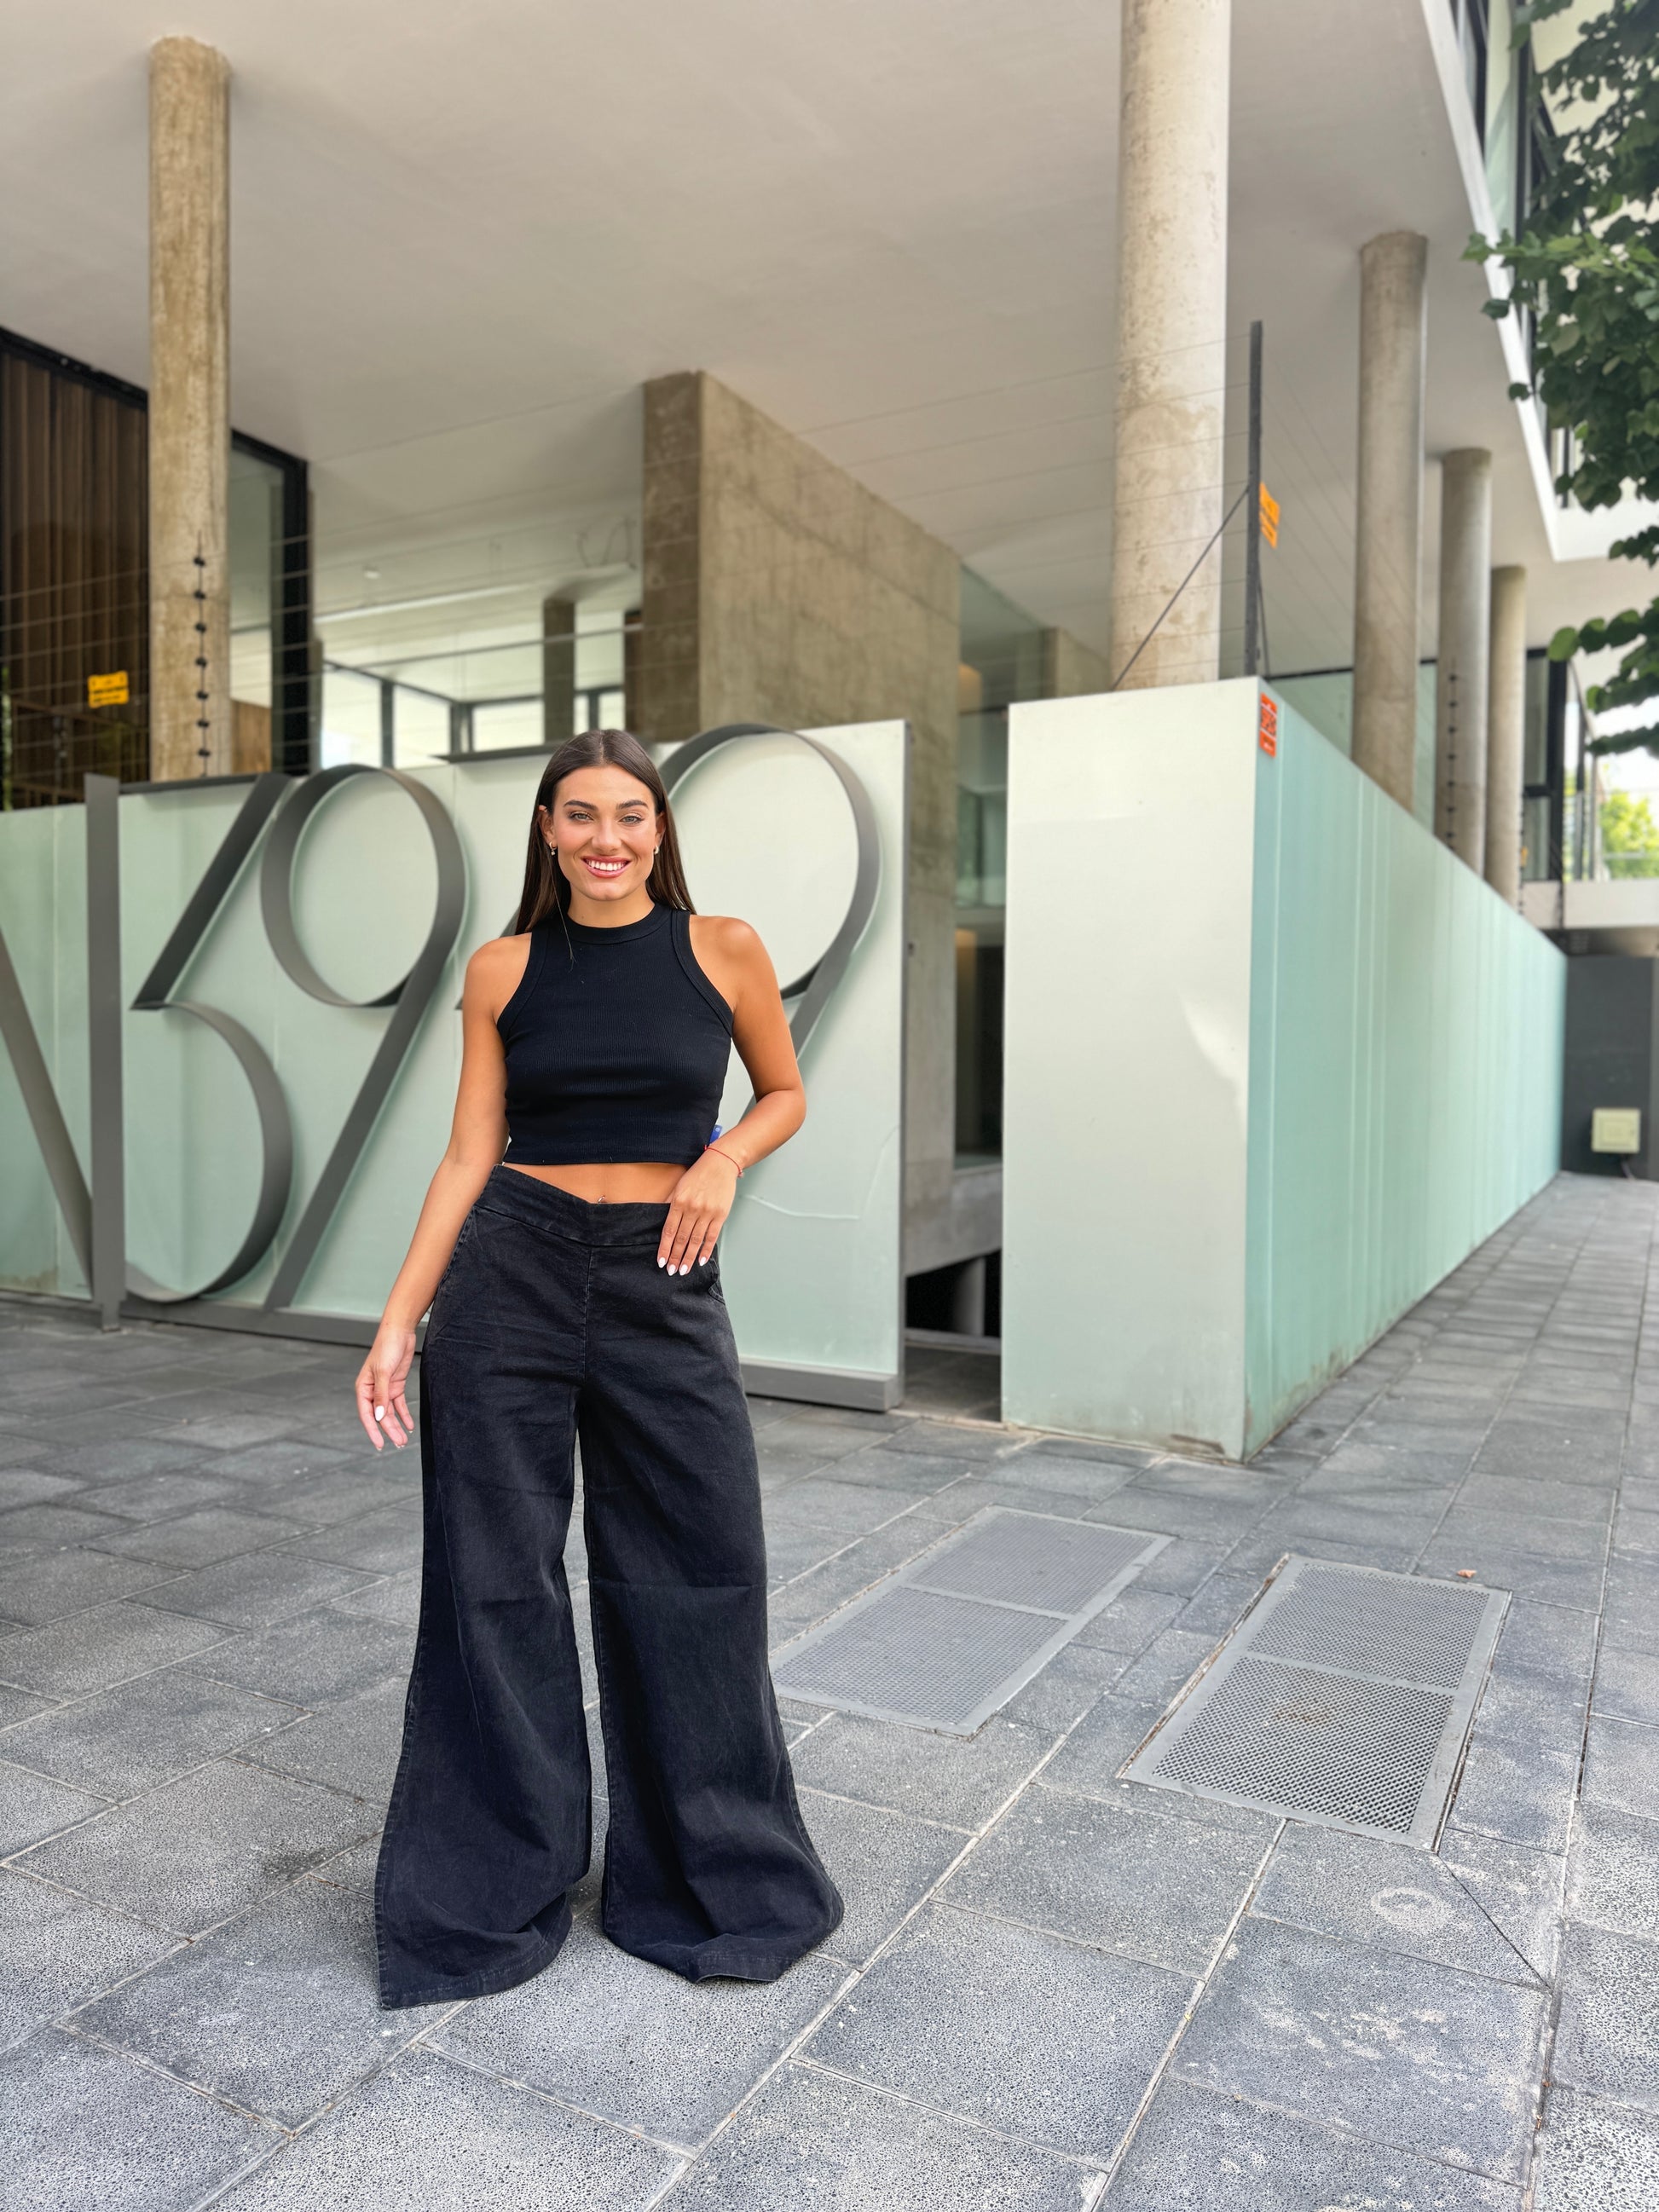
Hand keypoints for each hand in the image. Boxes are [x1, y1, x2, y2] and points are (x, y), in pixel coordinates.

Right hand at [355, 1322, 416, 1449]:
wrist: (400, 1332)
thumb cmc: (386, 1348)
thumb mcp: (383, 1373)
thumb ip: (381, 1396)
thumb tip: (379, 1417)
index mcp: (363, 1388)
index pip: (367, 1415)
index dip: (373, 1431)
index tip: (380, 1444)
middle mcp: (373, 1391)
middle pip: (380, 1416)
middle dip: (389, 1431)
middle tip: (399, 1444)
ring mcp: (385, 1389)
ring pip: (390, 1413)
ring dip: (397, 1426)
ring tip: (404, 1440)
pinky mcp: (396, 1385)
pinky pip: (399, 1405)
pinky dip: (404, 1415)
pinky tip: (409, 1426)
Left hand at [658, 1149, 739, 1274]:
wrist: (720, 1163)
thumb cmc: (698, 1174)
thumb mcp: (679, 1185)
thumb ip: (670, 1202)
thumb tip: (660, 1217)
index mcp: (679, 1202)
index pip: (668, 1231)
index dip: (664, 1248)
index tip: (661, 1261)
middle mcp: (692, 1209)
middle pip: (681, 1239)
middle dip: (675, 1257)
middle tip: (671, 1271)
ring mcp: (707, 1213)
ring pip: (696, 1240)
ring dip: (689, 1257)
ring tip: (683, 1270)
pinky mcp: (720, 1215)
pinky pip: (712, 1236)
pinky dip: (707, 1250)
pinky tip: (702, 1260)